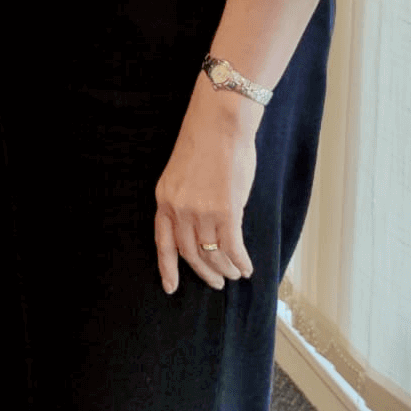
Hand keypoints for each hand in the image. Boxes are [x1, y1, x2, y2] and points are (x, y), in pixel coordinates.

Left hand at [153, 77, 261, 293]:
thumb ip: (185, 201)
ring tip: (235, 274)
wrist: (220, 122)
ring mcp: (202, 212)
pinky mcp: (226, 211)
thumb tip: (201, 228)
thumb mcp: (181, 174)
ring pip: (213, 254)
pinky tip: (247, 267)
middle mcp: (179, 209)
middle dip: (205, 272)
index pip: (163, 243)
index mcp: (164, 199)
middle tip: (217, 281)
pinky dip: (241, 261)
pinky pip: (233, 248)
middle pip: (190, 253)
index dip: (167, 268)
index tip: (171, 287)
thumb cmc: (205, 142)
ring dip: (225, 268)